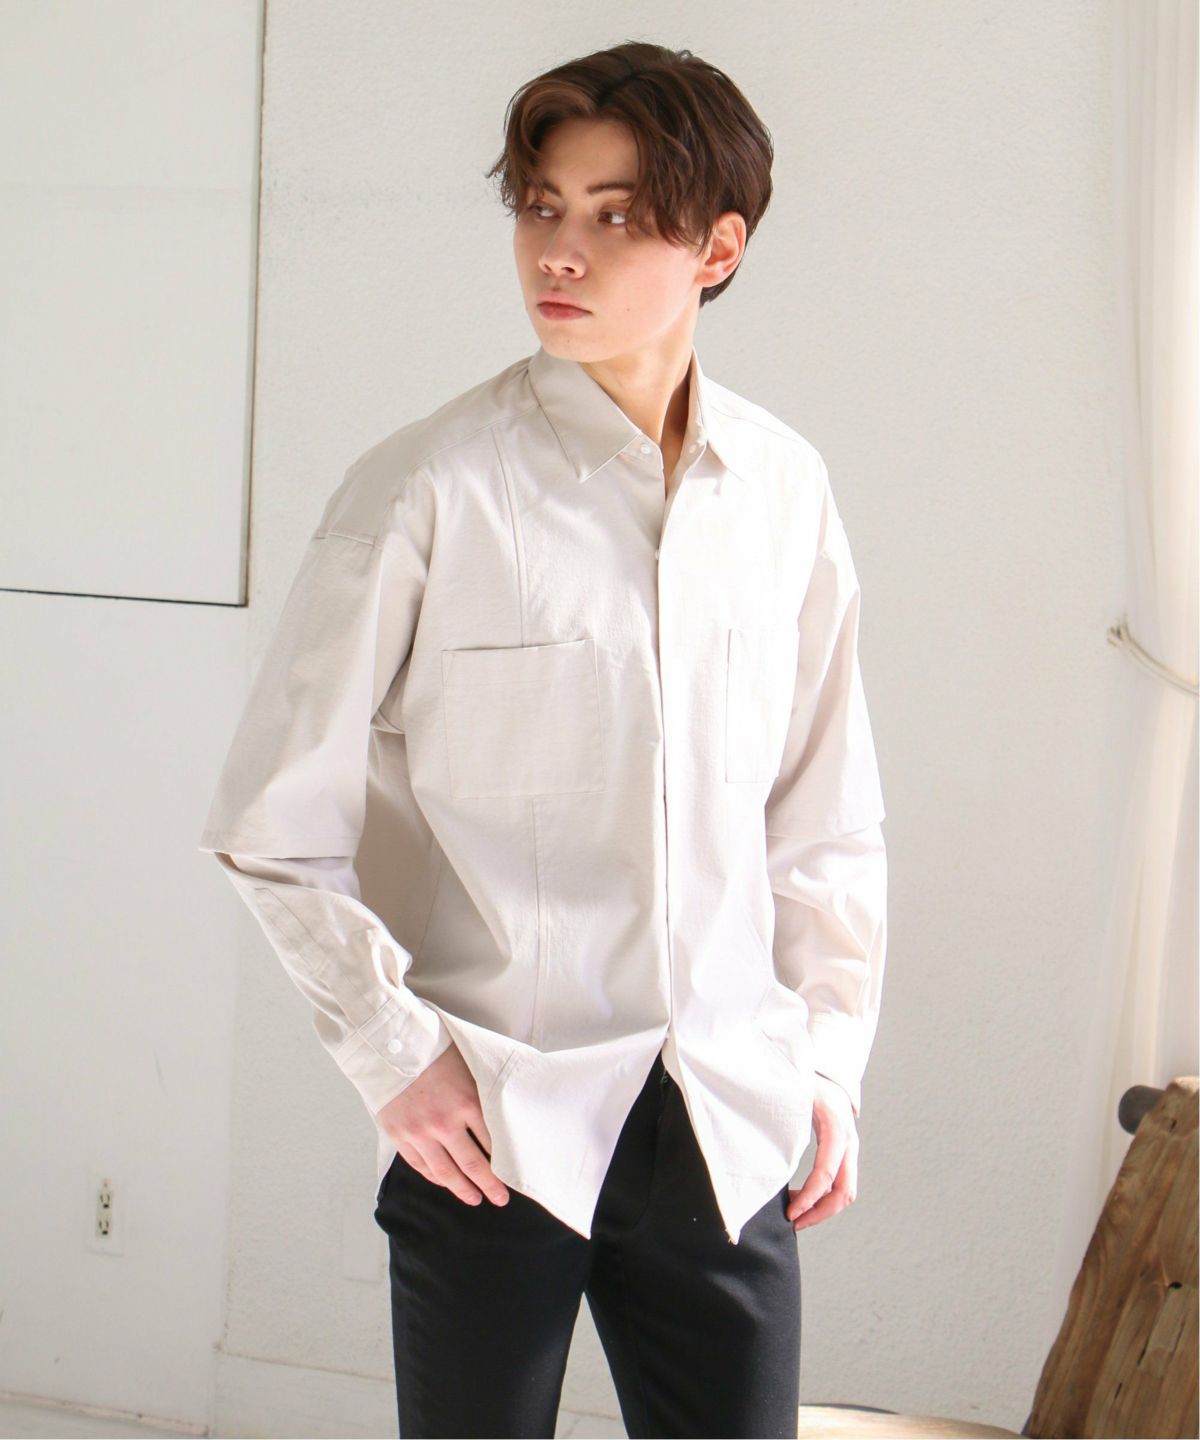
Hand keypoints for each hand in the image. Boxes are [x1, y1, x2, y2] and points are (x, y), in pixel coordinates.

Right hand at [375, 1041, 510, 1208]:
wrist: (390, 1046)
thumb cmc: (433, 1051)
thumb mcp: (467, 1068)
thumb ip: (482, 1095)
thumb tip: (502, 1118)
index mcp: (467, 1102)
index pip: (493, 1142)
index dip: (505, 1161)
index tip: (514, 1172)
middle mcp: (445, 1123)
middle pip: (474, 1164)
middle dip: (490, 1185)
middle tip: (501, 1199)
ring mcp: (420, 1133)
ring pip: (446, 1172)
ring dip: (463, 1189)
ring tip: (475, 1199)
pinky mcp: (399, 1136)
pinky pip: (421, 1166)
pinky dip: (435, 1178)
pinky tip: (446, 1183)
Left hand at [786, 1072, 857, 1230]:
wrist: (825, 1071)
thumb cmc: (805, 1079)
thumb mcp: (794, 1092)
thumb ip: (782, 1112)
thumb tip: (757, 1134)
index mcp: (835, 1127)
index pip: (826, 1173)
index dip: (810, 1197)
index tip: (790, 1213)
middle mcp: (848, 1141)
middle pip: (844, 1191)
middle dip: (819, 1213)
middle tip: (794, 1223)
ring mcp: (850, 1148)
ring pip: (845, 1192)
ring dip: (822, 1209)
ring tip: (795, 1215)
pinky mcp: (845, 1154)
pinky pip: (840, 1184)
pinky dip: (823, 1197)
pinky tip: (800, 1198)